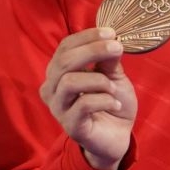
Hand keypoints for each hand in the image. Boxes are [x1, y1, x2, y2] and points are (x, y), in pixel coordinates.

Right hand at [40, 27, 136, 169]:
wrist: (117, 136)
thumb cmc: (110, 103)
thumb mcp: (113, 75)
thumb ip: (108, 59)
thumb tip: (110, 39)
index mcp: (59, 72)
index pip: (65, 47)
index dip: (87, 37)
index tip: (111, 33)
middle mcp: (52, 89)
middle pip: (64, 61)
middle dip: (92, 50)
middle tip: (116, 48)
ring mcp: (58, 108)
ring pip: (69, 82)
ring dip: (98, 80)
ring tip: (114, 87)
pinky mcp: (70, 126)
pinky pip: (83, 105)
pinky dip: (104, 100)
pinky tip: (116, 104)